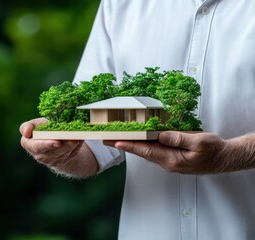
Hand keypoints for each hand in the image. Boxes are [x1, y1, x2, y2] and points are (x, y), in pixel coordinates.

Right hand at [20, 118, 97, 177]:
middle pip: (51, 151)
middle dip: (59, 146)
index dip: (45, 144)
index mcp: (29, 144)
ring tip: (76, 139)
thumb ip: (29, 126)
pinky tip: (79, 139)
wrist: (54, 141)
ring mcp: (51, 160)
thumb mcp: (35, 125)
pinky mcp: (62, 161)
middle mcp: (39, 155)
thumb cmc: (42, 130)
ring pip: (62, 153)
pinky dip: (75, 146)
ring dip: (69, 146)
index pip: (35, 146)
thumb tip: (26, 132)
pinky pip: (69, 154)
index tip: (56, 141)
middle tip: (66, 141)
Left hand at [104, 131, 228, 173]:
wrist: (224, 158)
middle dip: (124, 144)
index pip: (146, 151)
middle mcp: (167, 162)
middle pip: (141, 151)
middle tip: (106, 138)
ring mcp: (168, 160)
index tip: (115, 141)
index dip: (130, 145)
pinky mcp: (171, 157)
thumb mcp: (199, 141)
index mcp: (172, 159)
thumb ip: (179, 138)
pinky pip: (154, 149)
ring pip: (146, 150)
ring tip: (116, 137)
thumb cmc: (214, 150)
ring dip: (131, 144)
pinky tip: (136, 137)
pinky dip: (143, 143)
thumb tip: (162, 134)